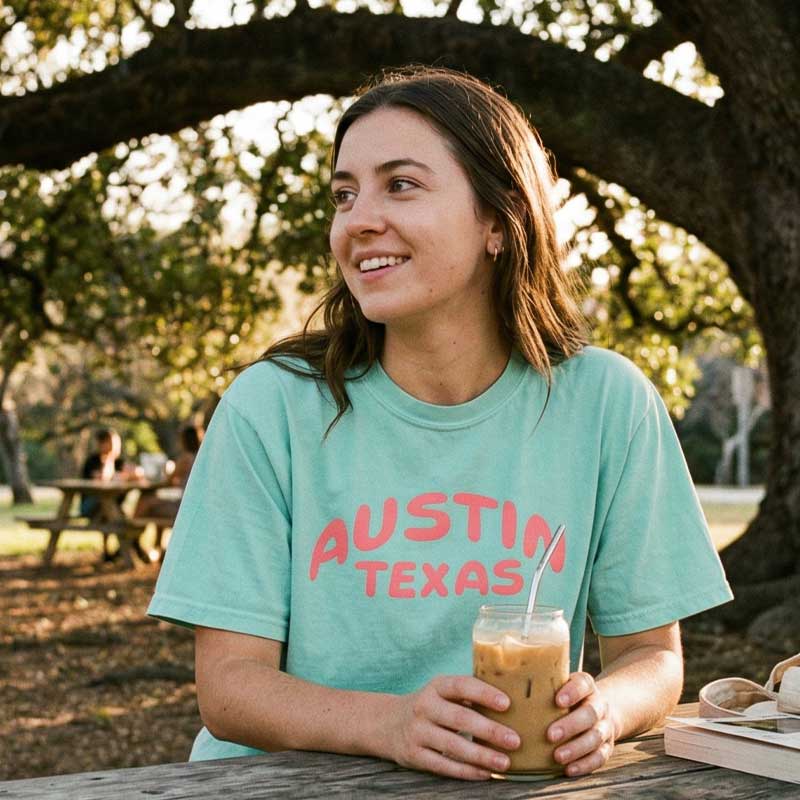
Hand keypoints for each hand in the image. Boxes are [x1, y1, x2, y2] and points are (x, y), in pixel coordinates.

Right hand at [383, 676, 520, 780]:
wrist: (388, 723)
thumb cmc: (430, 706)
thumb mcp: (442, 693)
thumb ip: (468, 696)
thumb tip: (513, 704)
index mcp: (436, 687)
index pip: (461, 685)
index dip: (484, 693)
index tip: (507, 704)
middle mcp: (425, 706)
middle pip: (460, 719)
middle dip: (490, 731)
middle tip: (515, 740)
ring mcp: (418, 731)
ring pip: (454, 746)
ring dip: (482, 755)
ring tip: (505, 762)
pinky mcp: (414, 755)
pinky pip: (444, 765)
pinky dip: (467, 771)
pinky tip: (485, 773)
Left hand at [547, 672, 616, 776]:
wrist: (599, 710)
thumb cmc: (568, 697)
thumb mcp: (560, 685)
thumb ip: (543, 685)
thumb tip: (510, 686)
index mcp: (587, 686)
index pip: (583, 684)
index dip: (572, 692)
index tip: (557, 701)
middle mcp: (599, 705)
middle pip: (590, 713)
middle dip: (571, 725)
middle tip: (550, 735)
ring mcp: (605, 727)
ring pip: (595, 737)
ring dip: (576, 748)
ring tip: (557, 756)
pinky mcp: (607, 747)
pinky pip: (599, 757)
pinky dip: (584, 764)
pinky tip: (568, 769)